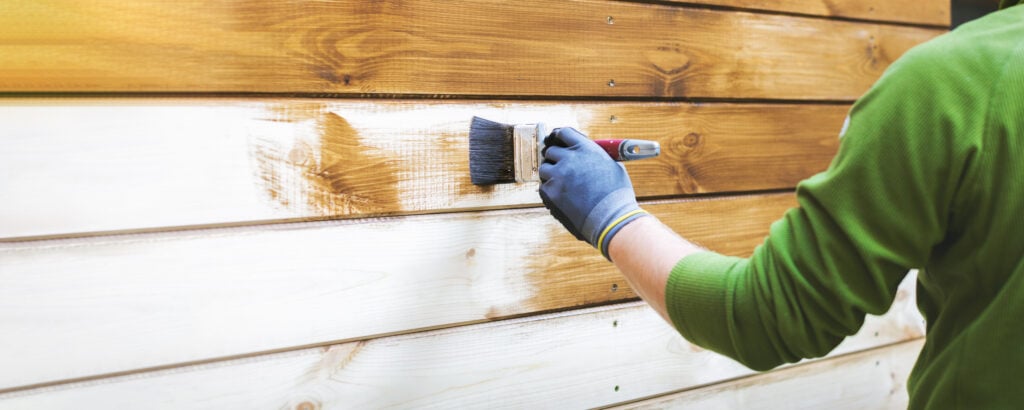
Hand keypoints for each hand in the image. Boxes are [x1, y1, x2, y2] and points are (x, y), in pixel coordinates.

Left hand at [539, 127, 648, 259]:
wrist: (611, 219)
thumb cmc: (616, 196)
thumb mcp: (612, 166)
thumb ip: (594, 156)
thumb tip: (584, 153)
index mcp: (586, 148)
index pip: (564, 133)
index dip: (558, 137)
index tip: (556, 141)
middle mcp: (570, 158)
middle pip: (551, 151)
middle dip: (555, 158)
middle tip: (560, 167)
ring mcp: (558, 175)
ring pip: (544, 168)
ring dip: (551, 174)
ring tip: (564, 185)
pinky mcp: (550, 192)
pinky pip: (543, 186)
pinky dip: (550, 190)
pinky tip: (563, 197)